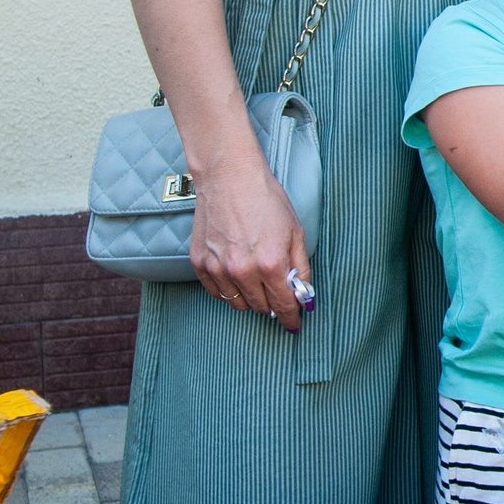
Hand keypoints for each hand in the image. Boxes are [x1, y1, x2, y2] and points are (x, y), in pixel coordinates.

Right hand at [188, 153, 309, 330]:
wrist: (230, 178)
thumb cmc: (266, 201)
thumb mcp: (296, 233)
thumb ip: (299, 268)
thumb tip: (303, 295)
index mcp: (270, 264)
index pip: (282, 306)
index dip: (291, 318)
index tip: (294, 324)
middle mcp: (242, 271)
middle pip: (260, 308)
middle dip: (273, 304)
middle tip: (277, 292)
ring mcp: (218, 268)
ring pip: (237, 304)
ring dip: (251, 298)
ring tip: (257, 279)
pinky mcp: (200, 263)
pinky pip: (216, 293)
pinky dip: (228, 291)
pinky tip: (237, 276)